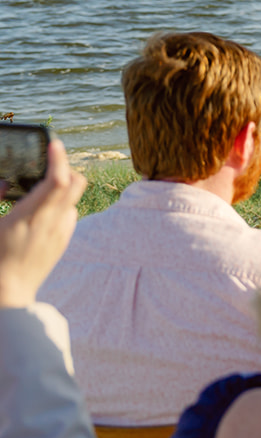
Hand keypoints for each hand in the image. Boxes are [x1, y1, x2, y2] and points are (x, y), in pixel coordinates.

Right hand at [0, 140, 86, 308]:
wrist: (8, 293)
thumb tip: (3, 183)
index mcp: (31, 216)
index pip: (57, 181)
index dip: (58, 159)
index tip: (54, 144)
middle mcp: (52, 222)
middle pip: (76, 184)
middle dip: (65, 168)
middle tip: (48, 163)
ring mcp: (61, 233)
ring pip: (74, 198)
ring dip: (63, 187)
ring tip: (40, 188)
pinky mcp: (63, 242)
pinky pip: (69, 215)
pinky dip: (61, 205)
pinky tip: (42, 211)